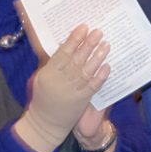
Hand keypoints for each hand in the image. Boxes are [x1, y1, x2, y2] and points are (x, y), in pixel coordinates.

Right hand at [17, 26, 110, 151]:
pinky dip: (101, 76)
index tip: (83, 28)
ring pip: (87, 71)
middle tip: (98, 31)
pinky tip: (107, 66)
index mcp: (49, 73)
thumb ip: (52, 64)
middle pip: (77, 59)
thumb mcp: (42, 78)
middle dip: (88, 44)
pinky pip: (93, 86)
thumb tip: (64, 45)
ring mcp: (72, 91)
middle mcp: (60, 81)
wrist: (46, 123)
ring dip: (97, 57)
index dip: (74, 39)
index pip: (63, 53)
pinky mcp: (82, 100)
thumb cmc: (43, 97)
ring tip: (106, 44)